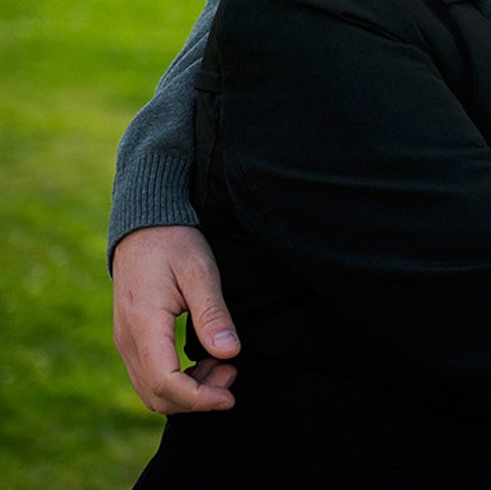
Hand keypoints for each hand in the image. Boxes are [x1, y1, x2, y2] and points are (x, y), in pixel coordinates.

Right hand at [112, 225, 239, 413]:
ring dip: (188, 391)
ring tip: (223, 367)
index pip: (166, 383)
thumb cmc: (174, 242)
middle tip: (232, 375)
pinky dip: (177, 381)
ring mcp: (125, 341)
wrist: (143, 224)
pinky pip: (149, 375)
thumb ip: (212, 314)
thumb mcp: (200, 272)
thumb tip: (230, 353)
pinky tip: (204, 361)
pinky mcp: (131, 338)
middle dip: (197, 398)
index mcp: (144, 325)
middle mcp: (127, 340)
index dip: (199, 398)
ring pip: (151, 390)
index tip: (230, 397)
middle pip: (157, 396)